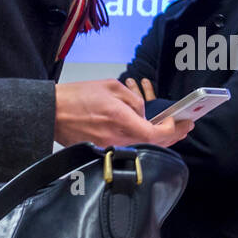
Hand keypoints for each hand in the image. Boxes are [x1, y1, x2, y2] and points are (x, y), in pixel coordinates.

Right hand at [53, 79, 192, 147]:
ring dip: (158, 137)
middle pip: (153, 143)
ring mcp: (110, 147)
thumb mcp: (111, 87)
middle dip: (173, 135)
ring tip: (172, 128)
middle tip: (185, 127)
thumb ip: (133, 100)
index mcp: (121, 120)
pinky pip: (128, 146)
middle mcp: (117, 138)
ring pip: (142, 145)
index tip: (179, 122)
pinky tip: (149, 132)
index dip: (171, 130)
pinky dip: (141, 139)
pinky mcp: (103, 150)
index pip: (155, 133)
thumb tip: (143, 113)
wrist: (52, 112)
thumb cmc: (77, 98)